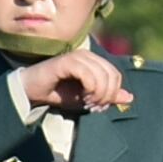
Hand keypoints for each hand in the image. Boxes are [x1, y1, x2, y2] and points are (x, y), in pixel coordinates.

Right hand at [14, 46, 132, 115]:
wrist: (32, 92)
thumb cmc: (58, 94)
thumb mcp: (88, 99)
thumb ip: (108, 96)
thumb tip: (129, 97)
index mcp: (94, 61)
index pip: (115, 74)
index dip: (112, 93)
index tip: (99, 106)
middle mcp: (87, 55)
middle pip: (111, 75)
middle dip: (106, 95)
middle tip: (94, 106)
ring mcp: (77, 56)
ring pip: (102, 75)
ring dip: (98, 94)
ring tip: (88, 103)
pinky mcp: (67, 61)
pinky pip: (88, 74)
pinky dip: (90, 88)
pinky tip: (82, 96)